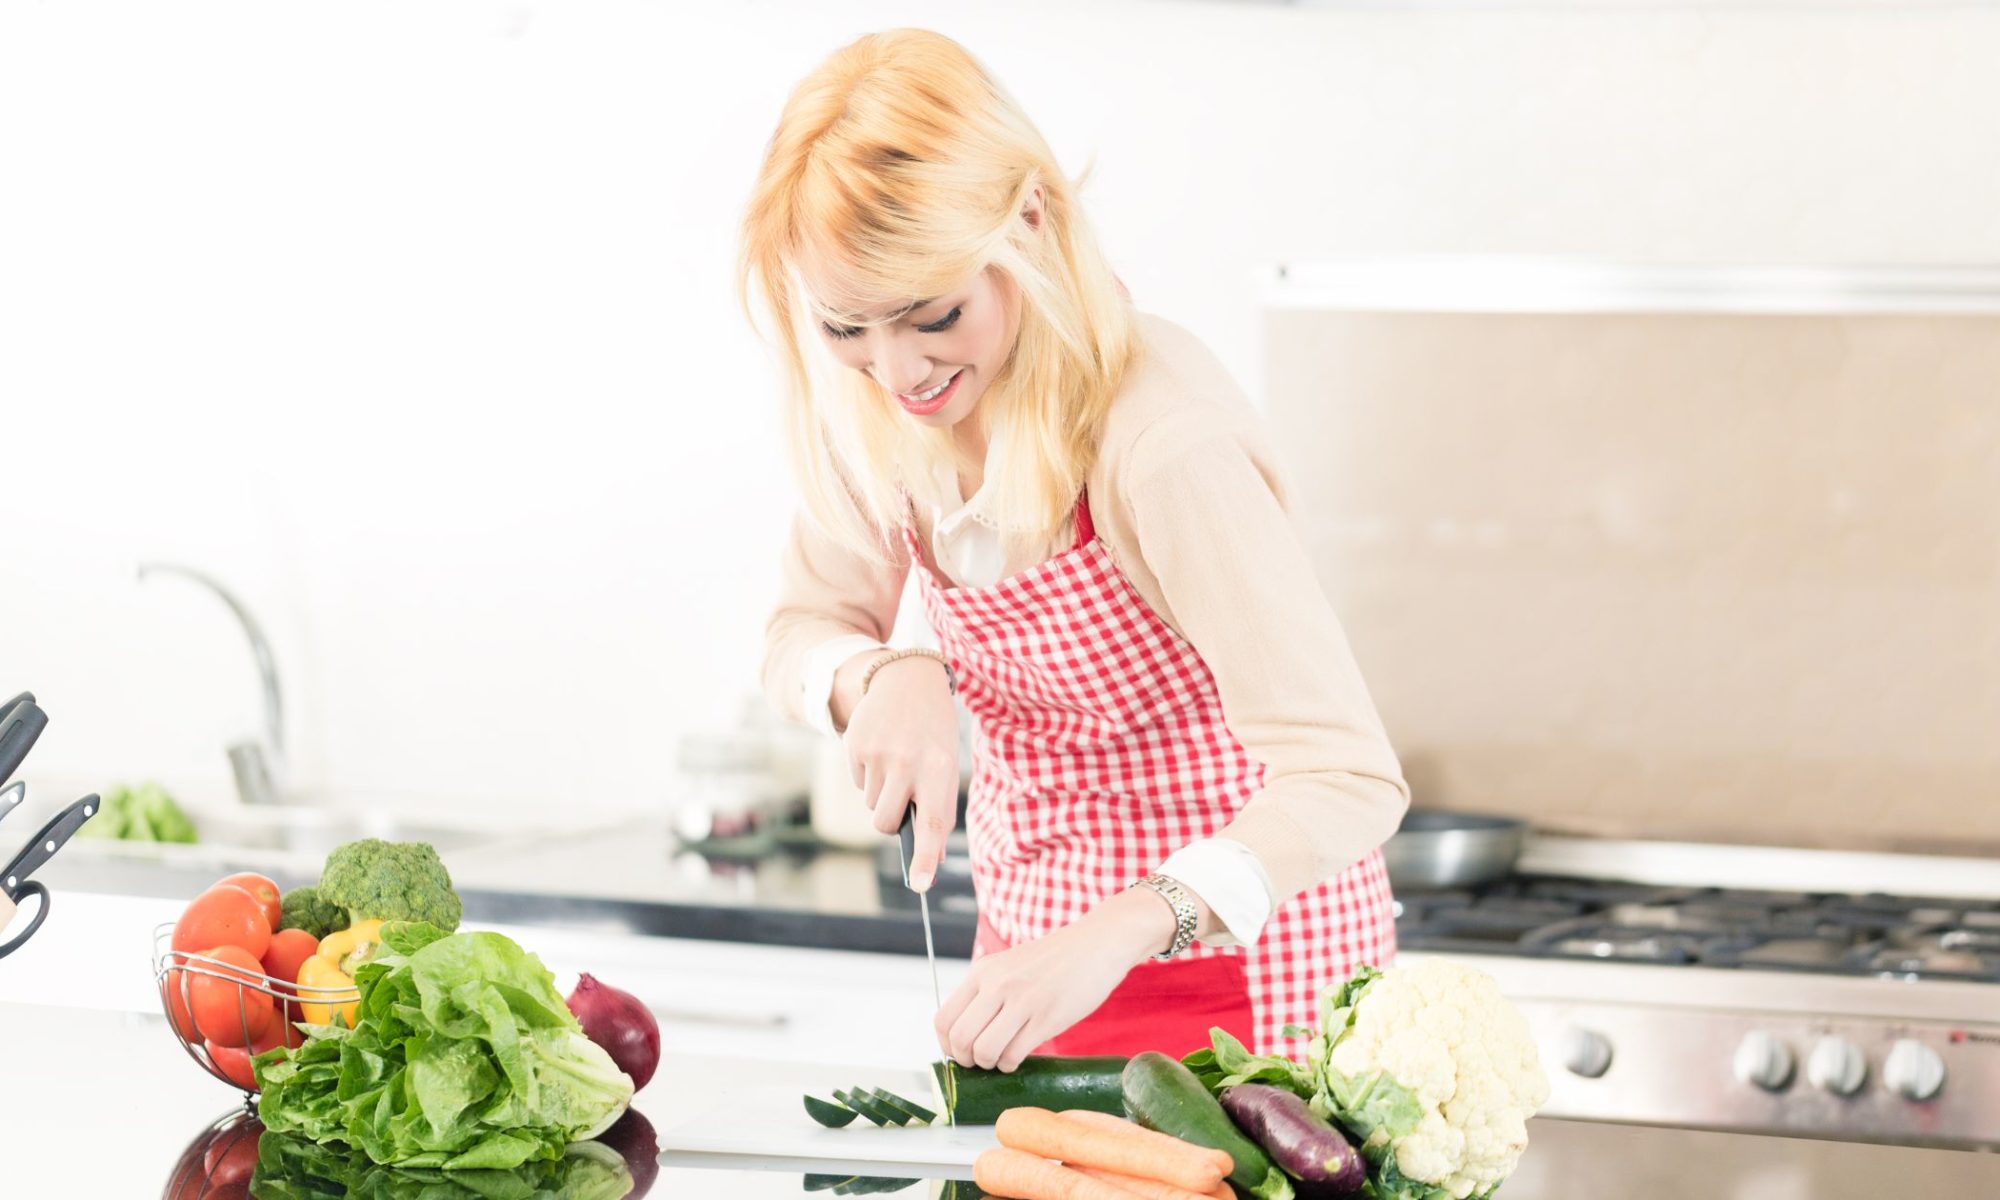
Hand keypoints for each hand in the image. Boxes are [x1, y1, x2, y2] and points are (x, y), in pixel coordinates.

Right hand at [839, 651, 958, 889]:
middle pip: (886, 823)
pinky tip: (881, 750)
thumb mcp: (947, 764)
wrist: (908, 681)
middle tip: (903, 797)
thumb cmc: (934, 733)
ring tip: (896, 762)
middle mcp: (908, 763)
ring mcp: (879, 754)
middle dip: (891, 821)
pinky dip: (868, 776)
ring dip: (881, 794)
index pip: (933, 823)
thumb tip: (931, 856)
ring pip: (871, 805)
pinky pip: (858, 784)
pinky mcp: (855, 745)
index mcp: (940, 769)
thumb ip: (939, 808)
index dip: (927, 857)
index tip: (921, 885)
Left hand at [934, 888, 1185, 1071]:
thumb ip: (987, 993)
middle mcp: (997, 985)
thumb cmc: (1053, 960)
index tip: (962, 1052)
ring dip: (990, 1064)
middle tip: (981, 1061)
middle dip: (967, 1060)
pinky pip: (1014, 1055)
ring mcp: (1022, 1001)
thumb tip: (965, 1036)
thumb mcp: (1009, 966)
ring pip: (984, 1051)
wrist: (1097, 944)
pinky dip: (1012, 1064)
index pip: (943, 1019)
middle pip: (960, 1040)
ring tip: (1003, 1058)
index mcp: (983, 972)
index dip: (947, 1045)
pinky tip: (1020, 1056)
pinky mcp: (1047, 1017)